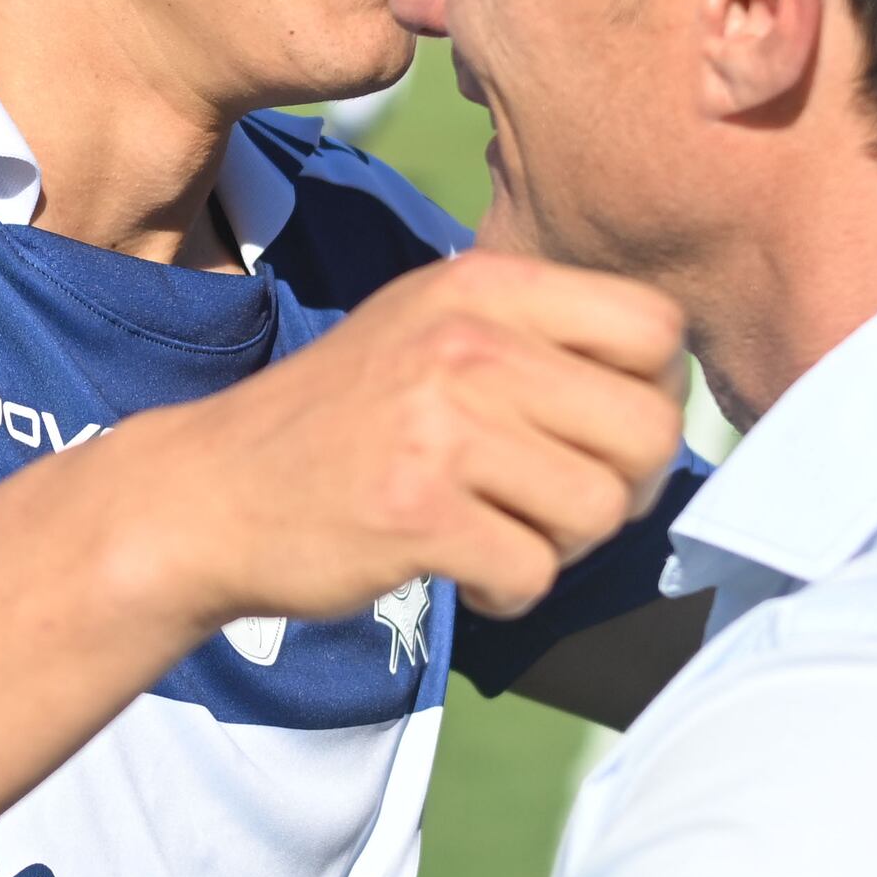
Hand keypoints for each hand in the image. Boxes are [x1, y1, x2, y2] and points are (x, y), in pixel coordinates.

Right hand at [97, 249, 686, 630]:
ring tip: (498, 533)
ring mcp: (439, 426)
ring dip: (562, 545)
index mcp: (481, 285)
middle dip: (621, 488)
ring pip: (600, 510)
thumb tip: (667, 387)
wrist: (209, 495)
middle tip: (559, 505)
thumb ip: (536, 335)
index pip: (654, 326)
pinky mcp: (417, 512)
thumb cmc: (340, 422)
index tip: (600, 432)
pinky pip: (534, 573)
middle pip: (647, 429)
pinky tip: (463, 572)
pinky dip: (510, 592)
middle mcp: (466, 342)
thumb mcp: (428, 328)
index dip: (653, 393)